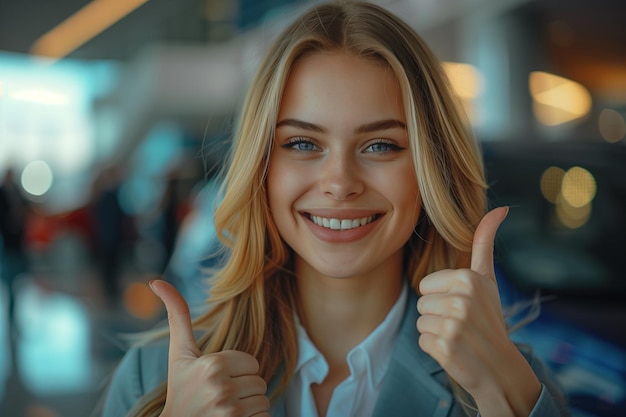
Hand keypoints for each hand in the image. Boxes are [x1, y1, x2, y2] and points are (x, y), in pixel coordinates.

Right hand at [150, 280, 269, 416]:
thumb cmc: (180, 390)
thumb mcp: (179, 355)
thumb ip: (177, 315)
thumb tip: (156, 280)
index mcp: (212, 365)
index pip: (252, 362)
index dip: (237, 371)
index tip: (216, 380)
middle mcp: (221, 388)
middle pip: (259, 381)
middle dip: (244, 388)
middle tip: (219, 397)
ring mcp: (230, 411)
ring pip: (263, 399)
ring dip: (249, 406)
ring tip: (224, 410)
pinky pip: (265, 416)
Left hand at [416, 207, 540, 416]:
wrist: (502, 368)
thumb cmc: (490, 320)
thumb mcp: (488, 279)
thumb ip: (485, 243)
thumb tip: (500, 208)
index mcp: (468, 279)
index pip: (426, 285)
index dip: (441, 297)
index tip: (463, 307)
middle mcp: (461, 300)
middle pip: (421, 303)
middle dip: (437, 315)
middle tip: (462, 325)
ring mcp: (453, 325)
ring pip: (420, 322)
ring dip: (436, 332)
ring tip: (459, 337)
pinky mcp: (445, 348)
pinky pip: (422, 341)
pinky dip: (435, 349)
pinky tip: (456, 351)